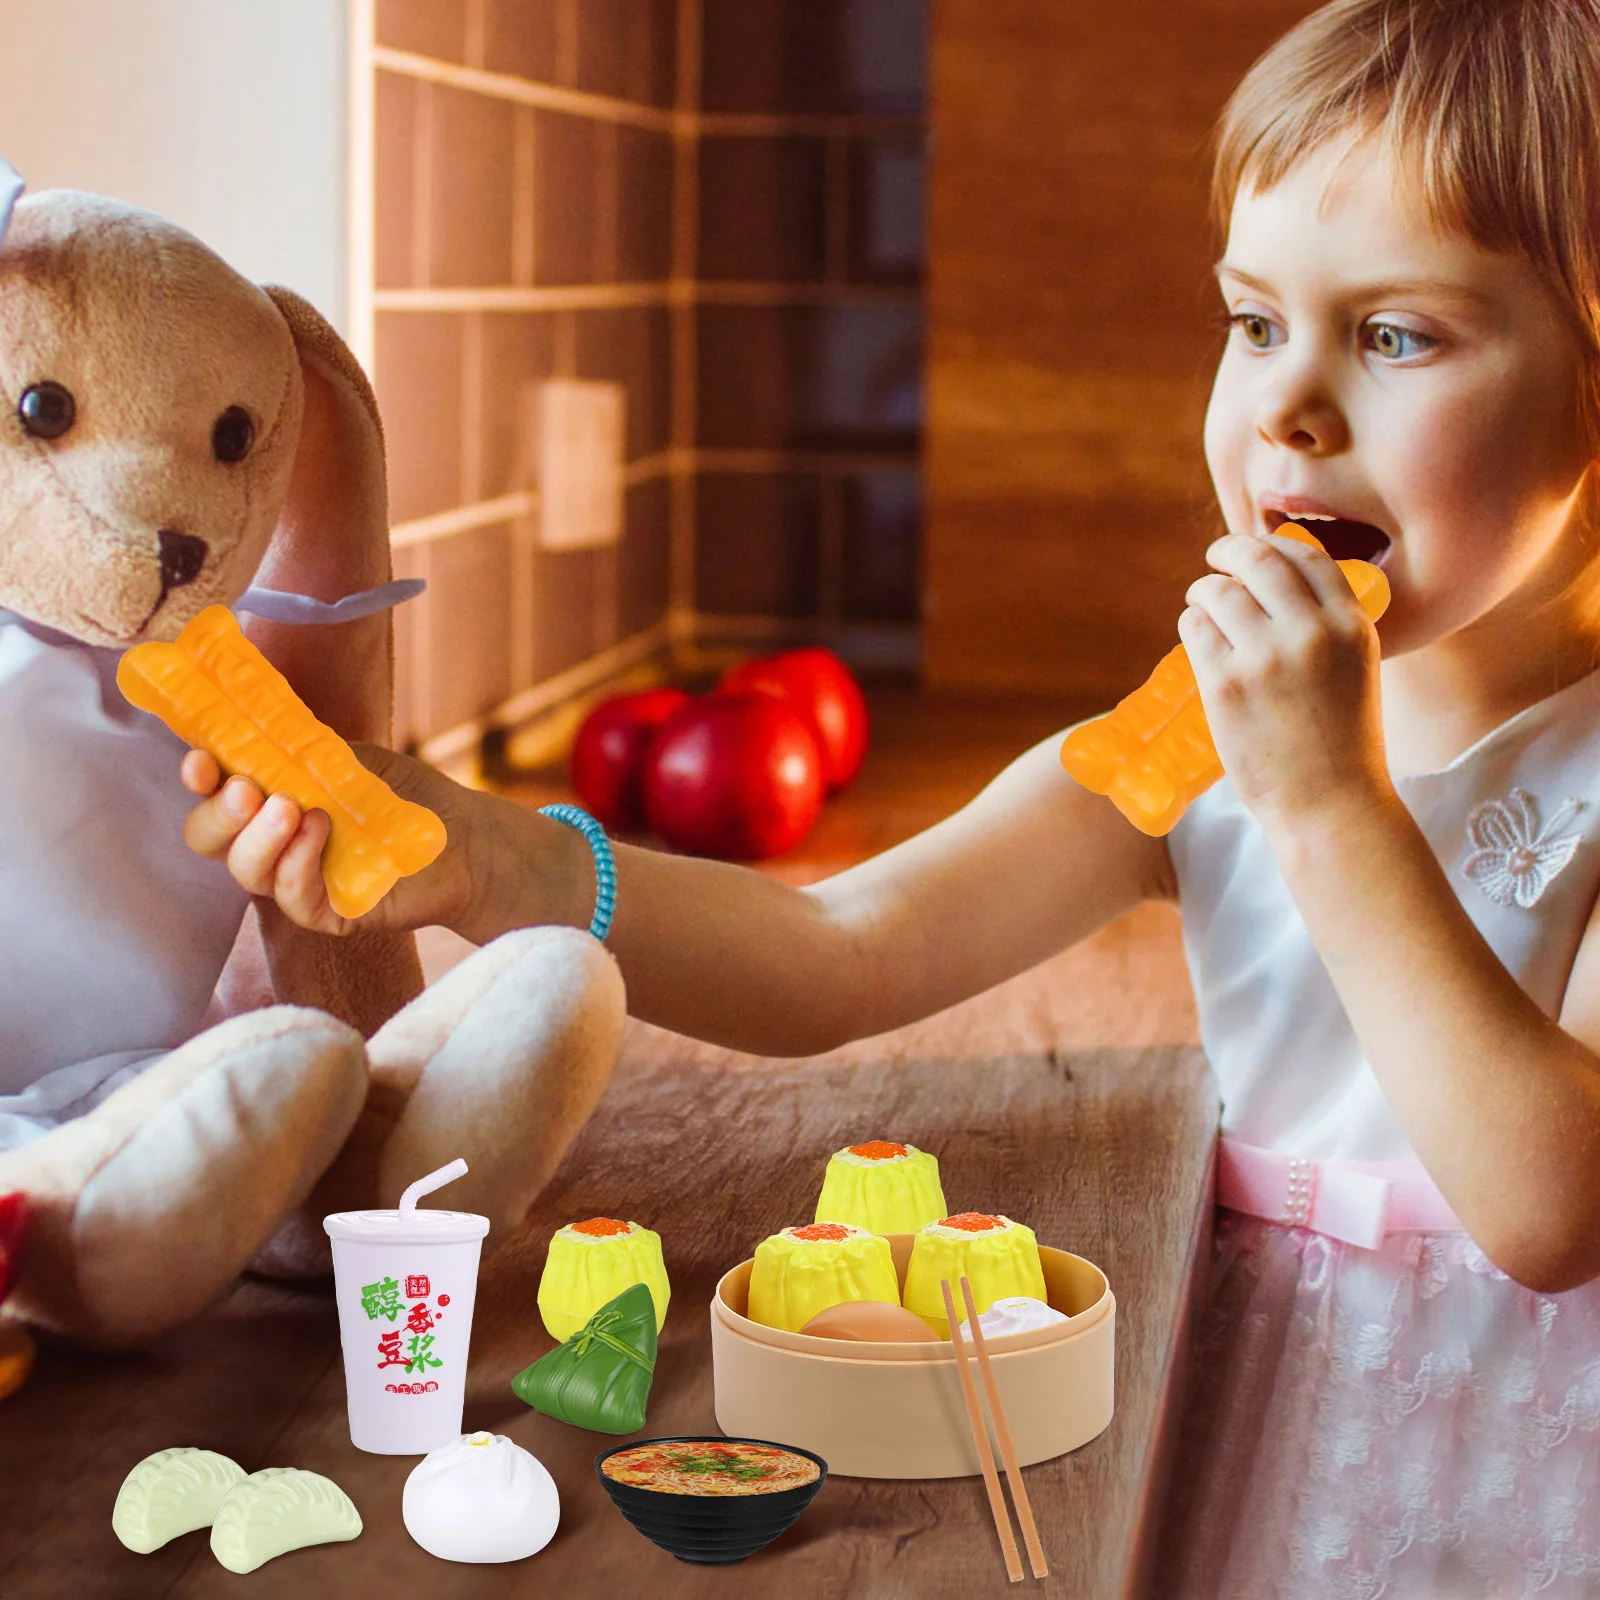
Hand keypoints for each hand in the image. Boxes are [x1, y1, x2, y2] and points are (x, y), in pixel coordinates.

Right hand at [180, 742, 480, 936]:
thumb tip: (246, 719)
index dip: (198, 778)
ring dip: (259, 838)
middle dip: (219, 813)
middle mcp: (271, 843)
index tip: (200, 761)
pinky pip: (292, 898)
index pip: (212, 793)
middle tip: (246, 791)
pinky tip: (317, 832)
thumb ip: (296, 747)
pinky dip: (297, 865)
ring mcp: (295, 881)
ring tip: (291, 808)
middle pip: (209, 839)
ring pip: (246, 871)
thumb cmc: (403, 795)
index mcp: (266, 799)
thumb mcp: (346, 759)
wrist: (464, 836)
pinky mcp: (326, 913)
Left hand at [1176, 531, 1392, 833]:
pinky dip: (1192, 622)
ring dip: (1204, 589)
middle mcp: (1310, 633)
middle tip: (1216, 557)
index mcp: (1351, 626)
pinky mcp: (1226, 685)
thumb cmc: (1343, 745)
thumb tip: (1276, 591)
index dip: (1275, 543)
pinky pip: (1195, 629)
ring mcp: (1265, 657)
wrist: (1330, 804)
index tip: (1256, 547)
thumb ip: (1326, 629)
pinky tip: (1196, 630)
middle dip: (1230, 550)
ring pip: (1219, 592)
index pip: (1307, 558)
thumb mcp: (1356, 670)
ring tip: (1201, 599)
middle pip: (1258, 561)